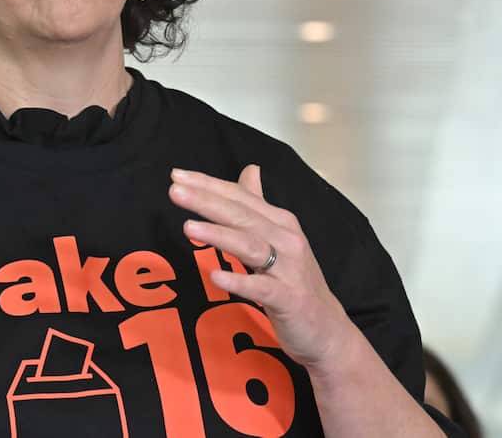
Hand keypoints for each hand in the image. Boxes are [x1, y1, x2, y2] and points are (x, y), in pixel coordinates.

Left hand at [168, 165, 360, 372]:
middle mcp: (286, 239)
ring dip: (219, 235)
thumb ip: (260, 205)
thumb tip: (250, 170)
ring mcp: (288, 269)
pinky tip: (215, 276)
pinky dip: (239, 280)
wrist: (326, 330)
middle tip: (175, 191)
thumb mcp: (278, 238)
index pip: (240, 197)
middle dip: (207, 201)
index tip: (176, 175)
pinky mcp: (288, 298)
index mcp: (280, 222)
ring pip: (250, 245)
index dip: (209, 185)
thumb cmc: (295, 282)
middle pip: (242, 215)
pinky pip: (261, 287)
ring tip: (188, 227)